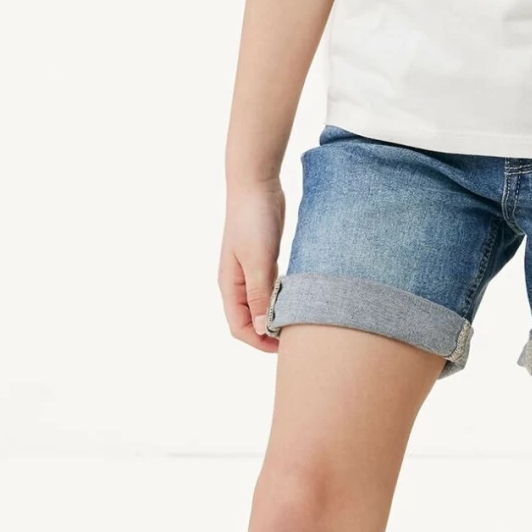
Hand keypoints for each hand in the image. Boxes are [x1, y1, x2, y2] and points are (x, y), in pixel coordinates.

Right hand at [219, 175, 287, 352]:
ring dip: (278, 316)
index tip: (285, 347)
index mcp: (230, 286)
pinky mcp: (264, 261)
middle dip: (269, 334)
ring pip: (263, 306)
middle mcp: (237, 283)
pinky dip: (283, 299)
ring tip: (302, 323)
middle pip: (250, 321)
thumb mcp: (258, 260)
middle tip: (297, 338)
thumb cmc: (253, 220)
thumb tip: (262, 329)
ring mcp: (250, 272)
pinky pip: (272, 290)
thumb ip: (260, 295)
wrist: (256, 184)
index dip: (259, 342)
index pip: (239, 328)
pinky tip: (301, 300)